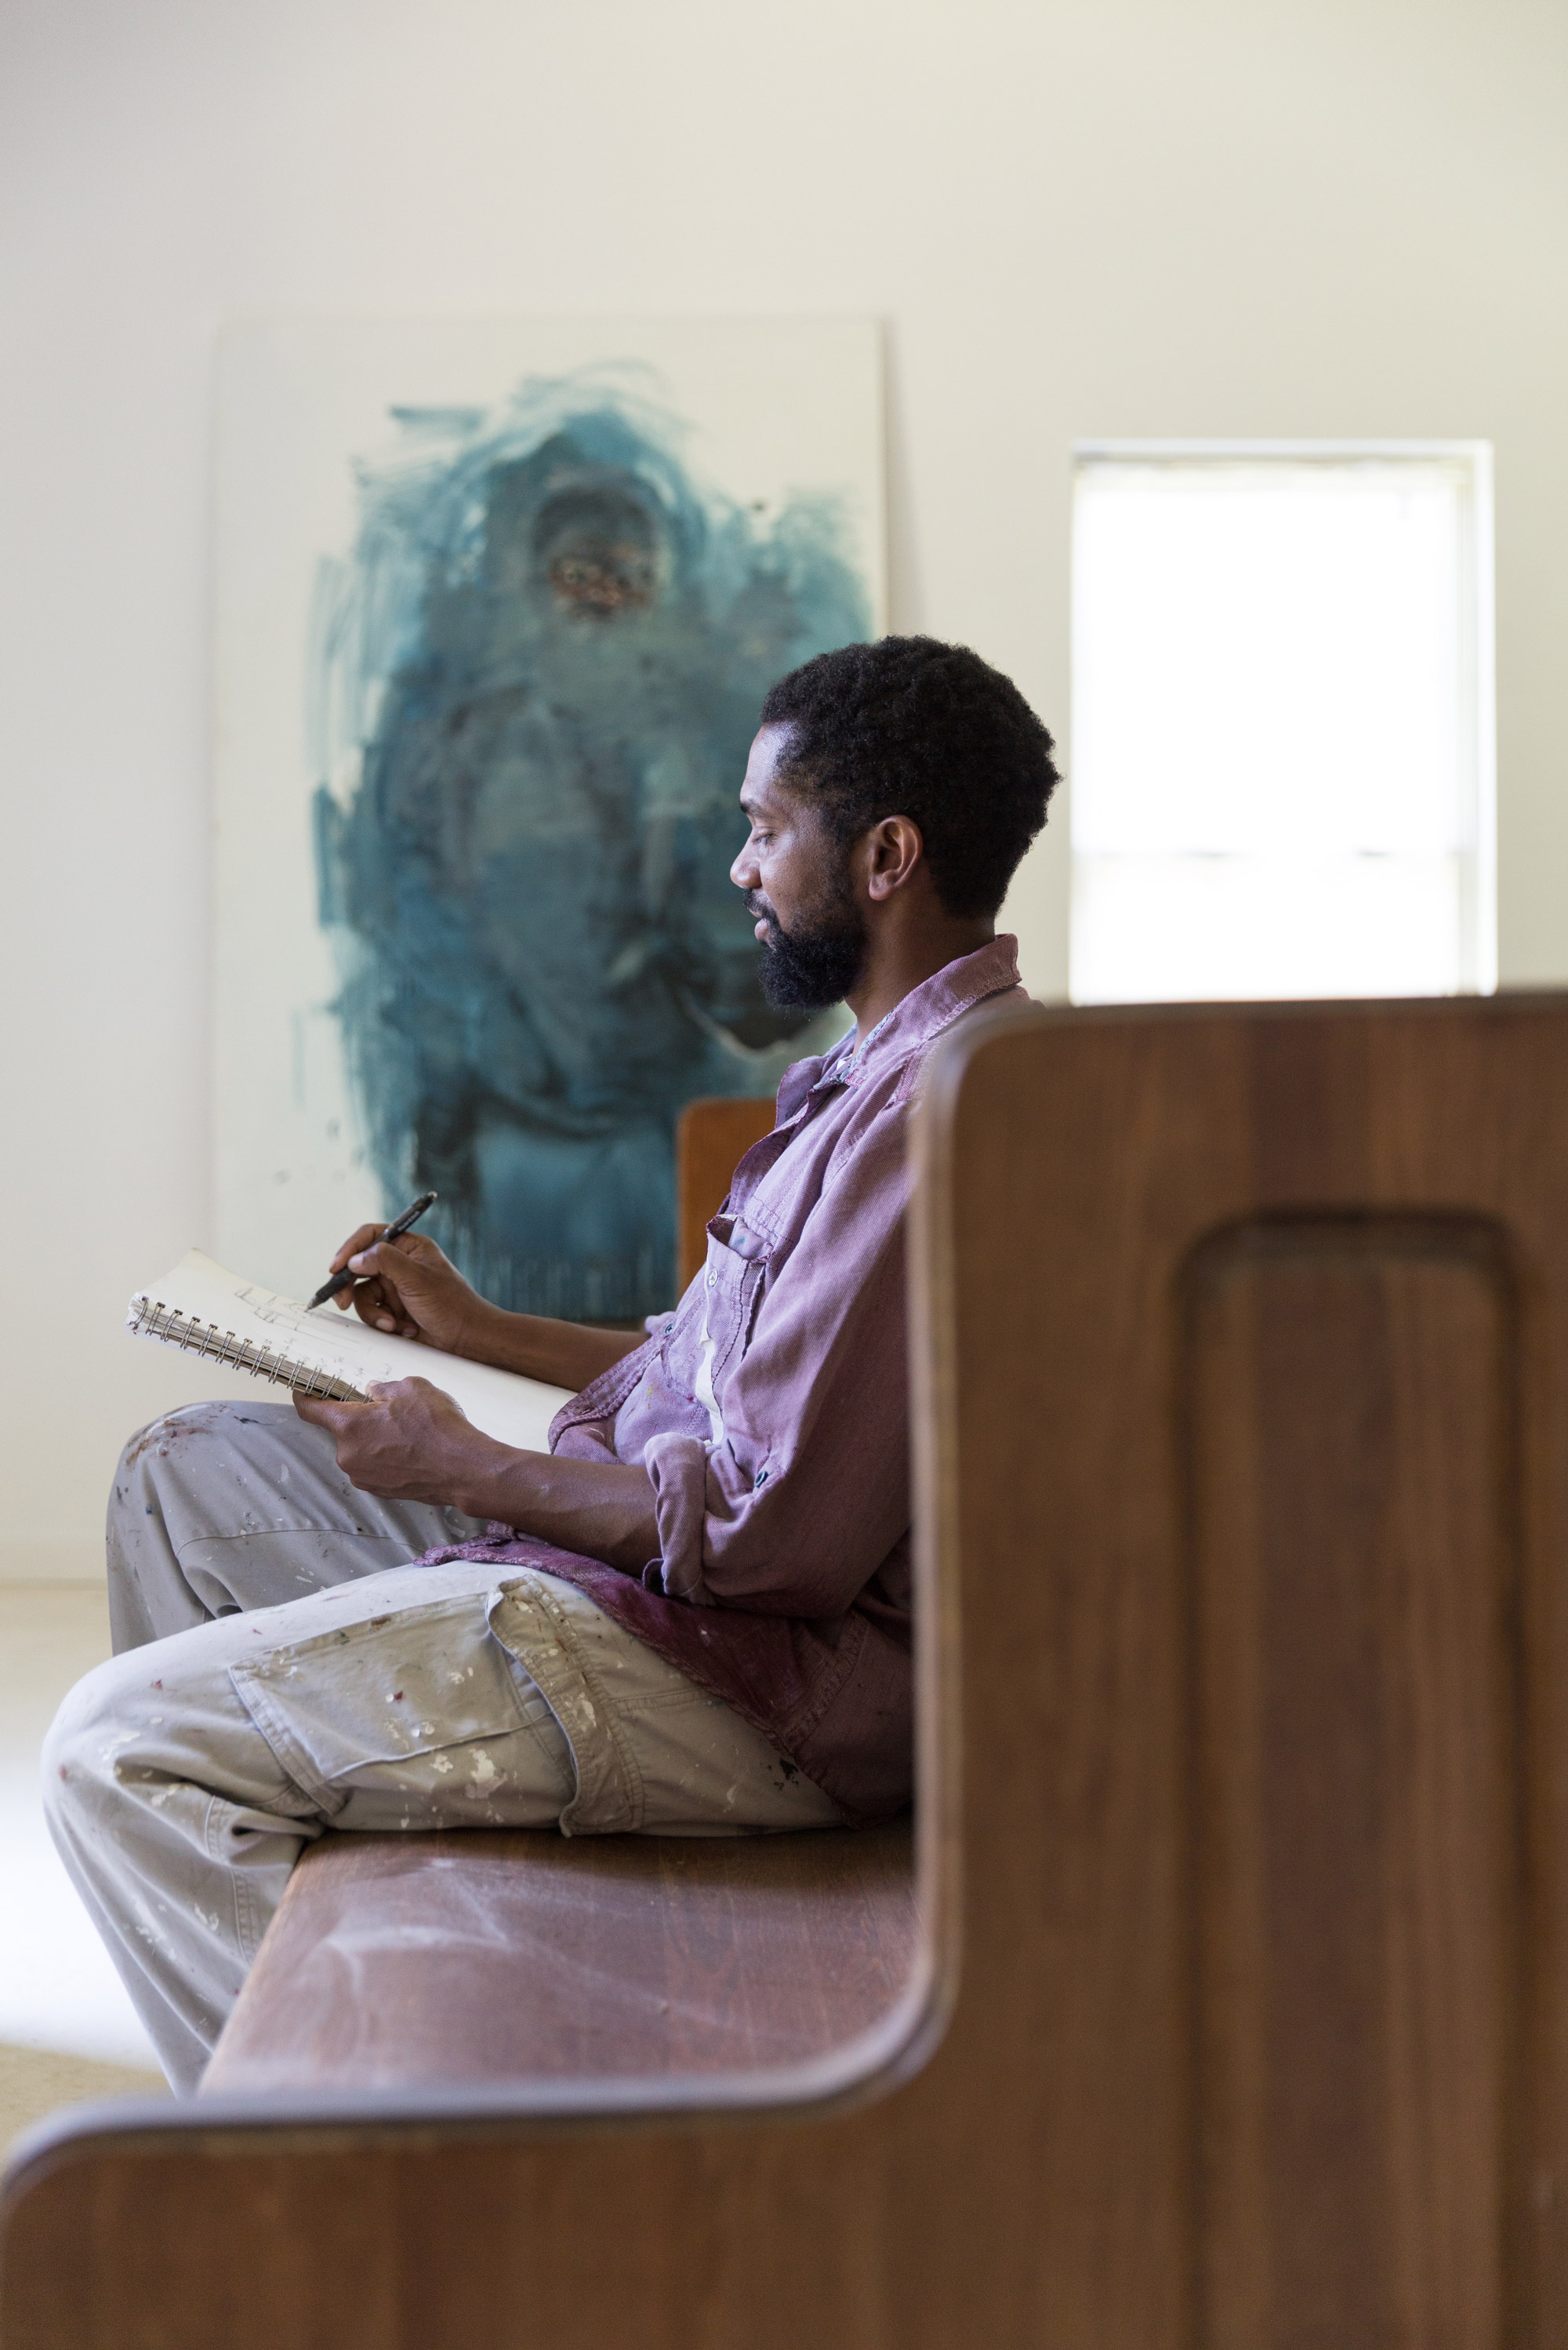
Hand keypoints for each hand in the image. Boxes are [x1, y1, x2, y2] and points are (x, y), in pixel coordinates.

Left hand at [293, 1377, 503, 1506]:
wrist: (463, 1468)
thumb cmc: (437, 1427)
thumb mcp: (412, 1388)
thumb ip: (385, 1388)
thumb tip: (374, 1392)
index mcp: (349, 1426)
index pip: (311, 1410)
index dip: (304, 1397)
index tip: (303, 1391)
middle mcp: (348, 1455)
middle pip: (343, 1430)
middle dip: (361, 1419)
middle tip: (389, 1412)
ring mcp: (363, 1477)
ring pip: (360, 1449)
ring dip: (374, 1439)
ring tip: (408, 1433)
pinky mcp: (380, 1491)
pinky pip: (374, 1466)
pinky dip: (386, 1456)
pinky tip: (412, 1450)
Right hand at [324, 1225, 490, 1356]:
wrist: (466, 1338)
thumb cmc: (452, 1304)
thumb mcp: (417, 1279)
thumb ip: (385, 1262)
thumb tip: (355, 1259)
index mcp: (409, 1246)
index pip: (371, 1236)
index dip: (350, 1249)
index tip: (337, 1267)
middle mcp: (400, 1264)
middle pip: (359, 1267)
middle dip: (350, 1286)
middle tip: (343, 1301)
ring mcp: (395, 1287)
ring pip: (362, 1294)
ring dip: (373, 1312)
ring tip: (393, 1323)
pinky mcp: (393, 1308)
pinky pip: (372, 1312)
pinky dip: (382, 1322)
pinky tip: (402, 1329)